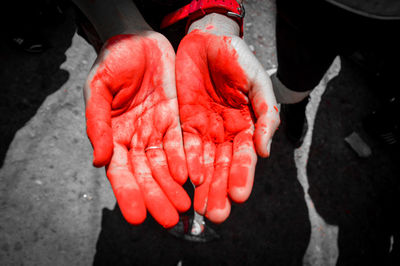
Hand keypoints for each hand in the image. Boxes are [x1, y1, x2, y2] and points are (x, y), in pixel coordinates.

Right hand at [85, 32, 189, 227]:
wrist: (136, 39)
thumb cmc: (111, 62)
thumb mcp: (97, 89)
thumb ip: (97, 124)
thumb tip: (99, 161)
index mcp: (113, 135)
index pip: (120, 171)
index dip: (128, 193)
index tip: (136, 216)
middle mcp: (135, 138)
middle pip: (146, 174)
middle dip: (156, 197)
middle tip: (168, 219)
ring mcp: (155, 130)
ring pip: (165, 164)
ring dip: (173, 187)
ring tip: (183, 208)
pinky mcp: (174, 119)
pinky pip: (180, 143)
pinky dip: (184, 160)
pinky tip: (190, 178)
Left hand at [175, 15, 279, 222]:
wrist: (207, 40)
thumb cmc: (238, 59)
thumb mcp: (258, 83)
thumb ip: (266, 115)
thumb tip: (264, 152)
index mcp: (247, 127)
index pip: (244, 158)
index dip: (242, 176)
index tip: (238, 196)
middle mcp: (226, 134)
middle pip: (223, 168)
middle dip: (220, 191)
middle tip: (216, 215)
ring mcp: (205, 130)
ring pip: (204, 164)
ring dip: (203, 187)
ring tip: (200, 209)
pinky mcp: (185, 123)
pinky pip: (185, 147)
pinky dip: (186, 164)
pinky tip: (187, 181)